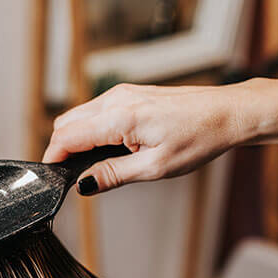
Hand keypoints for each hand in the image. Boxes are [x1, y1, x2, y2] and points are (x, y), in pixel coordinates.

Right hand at [43, 74, 277, 194]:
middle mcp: (116, 100)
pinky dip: (90, 130)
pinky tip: (104, 149)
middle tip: (68, 177)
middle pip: (67, 123)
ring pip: (80, 116)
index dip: (53, 158)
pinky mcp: (130, 94)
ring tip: (88, 166)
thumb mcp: (154, 168)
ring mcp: (122, 93)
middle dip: (61, 149)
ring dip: (75, 139)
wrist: (227, 114)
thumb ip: (113, 175)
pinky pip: (96, 111)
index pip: (68, 136)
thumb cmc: (198, 139)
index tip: (50, 178)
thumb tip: (84, 184)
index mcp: (120, 118)